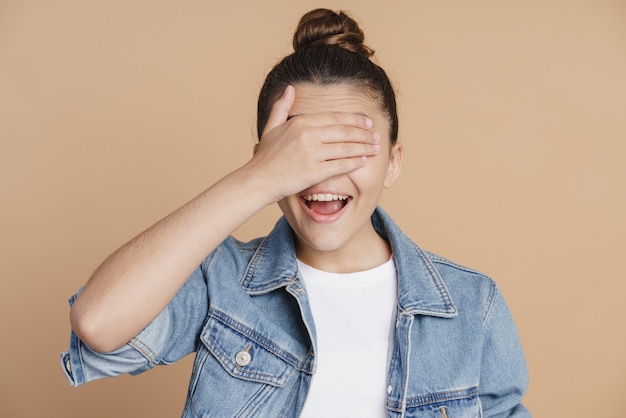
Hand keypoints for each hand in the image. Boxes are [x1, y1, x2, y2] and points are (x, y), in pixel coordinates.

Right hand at [246, 85, 380, 202]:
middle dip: (364, 133)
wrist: (257, 181)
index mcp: (300, 123)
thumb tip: (289, 88)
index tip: (366, 122)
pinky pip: (341, 165)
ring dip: (364, 147)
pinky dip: (355, 162)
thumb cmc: (264, 158)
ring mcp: (311, 153)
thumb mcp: (270, 128)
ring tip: (376, 148)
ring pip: (346, 147)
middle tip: (376, 135)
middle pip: (345, 130)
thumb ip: (281, 107)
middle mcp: (307, 135)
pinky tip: (364, 161)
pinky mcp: (314, 172)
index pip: (335, 117)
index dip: (354, 119)